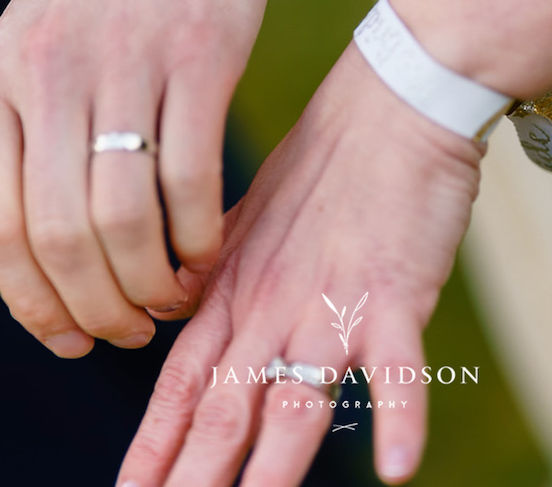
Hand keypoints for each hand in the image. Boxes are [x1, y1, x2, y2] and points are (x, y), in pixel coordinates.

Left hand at [0, 0, 266, 356]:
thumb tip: (50, 269)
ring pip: (125, 218)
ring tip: (173, 296)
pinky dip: (201, 235)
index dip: (30, 304)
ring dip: (152, 283)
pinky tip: (208, 248)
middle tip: (131, 330)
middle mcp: (47, 76)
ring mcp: (124, 62)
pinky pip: (192, 176)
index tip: (68, 338)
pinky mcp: (198, 53)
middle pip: (61, 237)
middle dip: (99, 309)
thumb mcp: (27, 52)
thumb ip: (24, 142)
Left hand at [115, 44, 481, 486]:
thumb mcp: (250, 221)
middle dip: (193, 479)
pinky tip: (395, 469)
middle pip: (223, 411)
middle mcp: (271, 307)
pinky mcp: (397, 293)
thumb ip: (215, 276)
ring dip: (270, 471)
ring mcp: (332, 304)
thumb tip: (178, 313)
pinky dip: (398, 416)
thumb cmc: (324, 163)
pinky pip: (398, 365)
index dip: (152, 448)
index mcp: (233, 291)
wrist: (389, 102)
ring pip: (294, 401)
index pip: (179, 386)